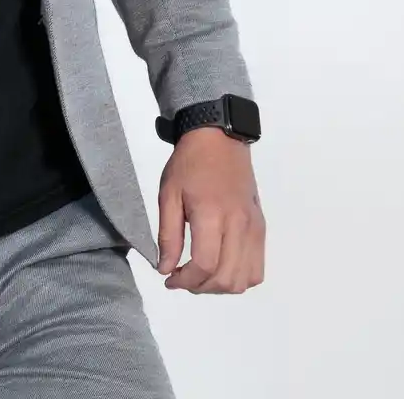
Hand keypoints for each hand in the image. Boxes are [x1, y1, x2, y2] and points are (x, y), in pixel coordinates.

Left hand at [156, 126, 265, 292]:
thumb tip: (166, 269)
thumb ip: (168, 235)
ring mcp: (254, 228)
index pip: (205, 264)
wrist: (219, 139)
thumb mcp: (168, 194)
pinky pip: (257, 268)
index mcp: (212, 214)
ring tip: (200, 275)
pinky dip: (239, 277)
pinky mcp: (261, 227)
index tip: (169, 279)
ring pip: (245, 279)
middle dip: (201, 287)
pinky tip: (221, 267)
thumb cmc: (188, 164)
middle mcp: (239, 225)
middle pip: (227, 278)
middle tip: (182, 278)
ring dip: (221, 286)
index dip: (186, 280)